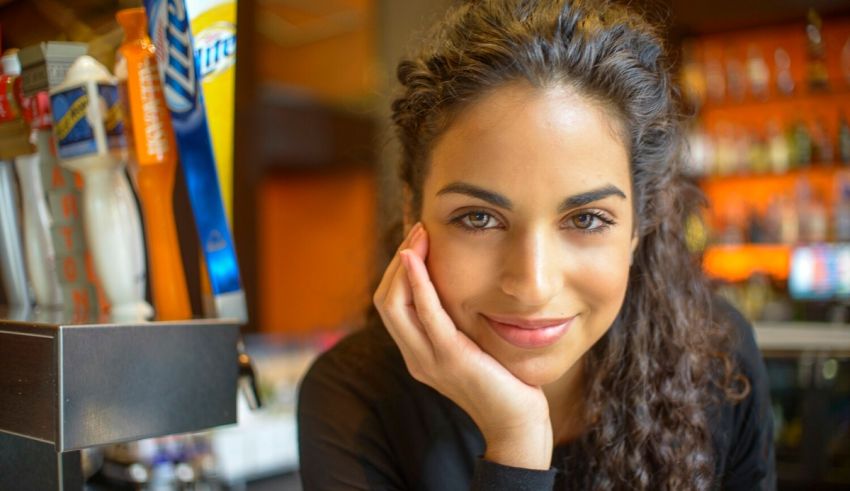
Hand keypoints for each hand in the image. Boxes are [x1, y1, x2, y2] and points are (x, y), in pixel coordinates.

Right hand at [373, 223, 552, 469]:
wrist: (518, 425)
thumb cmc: (504, 384)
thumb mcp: (474, 349)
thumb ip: (460, 326)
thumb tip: (464, 290)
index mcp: (419, 355)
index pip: (392, 306)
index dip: (398, 271)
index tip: (417, 241)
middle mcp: (416, 358)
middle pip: (385, 301)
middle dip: (398, 261)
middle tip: (418, 230)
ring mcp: (429, 360)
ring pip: (394, 304)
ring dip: (404, 263)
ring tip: (419, 235)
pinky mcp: (450, 357)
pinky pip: (424, 313)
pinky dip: (416, 282)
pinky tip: (417, 258)